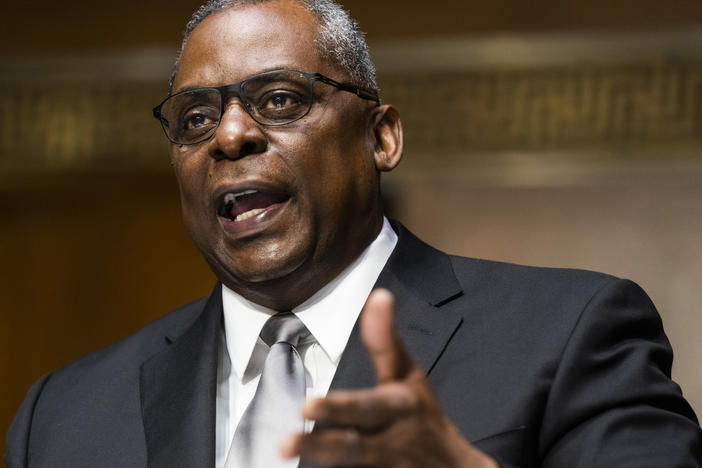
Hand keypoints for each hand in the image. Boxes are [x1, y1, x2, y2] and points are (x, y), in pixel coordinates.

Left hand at [281, 288, 497, 467]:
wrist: (452, 467)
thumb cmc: (421, 413)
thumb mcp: (408, 374)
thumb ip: (386, 341)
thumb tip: (378, 297)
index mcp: (400, 407)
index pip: (367, 407)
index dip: (338, 408)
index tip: (306, 406)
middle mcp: (391, 441)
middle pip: (353, 445)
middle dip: (320, 444)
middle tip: (287, 442)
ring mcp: (385, 465)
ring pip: (351, 464)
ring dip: (319, 457)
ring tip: (287, 449)